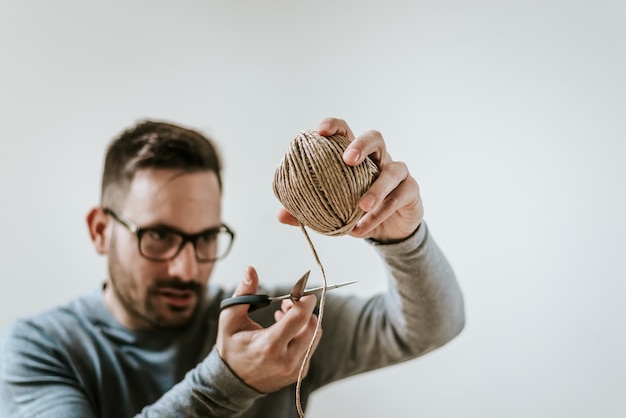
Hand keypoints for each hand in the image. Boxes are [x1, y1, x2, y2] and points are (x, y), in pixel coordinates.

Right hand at [216, 267, 320, 392]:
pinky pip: (310, 347)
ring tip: (285, 315)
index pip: (300, 318)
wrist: (231, 383)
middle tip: (288, 303)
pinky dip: (303, 335)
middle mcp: (286, 360)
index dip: (305, 301)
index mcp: (269, 346)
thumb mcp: (230, 319)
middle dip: (304, 309)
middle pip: (312, 326)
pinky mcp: (299, 373)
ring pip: (314, 336)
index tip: (304, 292)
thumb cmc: (231, 347)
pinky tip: (286, 331)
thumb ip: (243, 293)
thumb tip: (251, 270)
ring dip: (305, 321)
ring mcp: (295, 369)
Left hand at [278, 117, 423, 241]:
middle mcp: (379, 158)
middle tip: (347, 160)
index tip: (319, 132)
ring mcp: (398, 172)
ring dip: (376, 188)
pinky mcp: (412, 191)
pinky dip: (380, 214)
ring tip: (361, 205)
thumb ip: (308, 212)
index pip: (346, 132)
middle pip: (375, 138)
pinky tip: (362, 227)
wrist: (390, 233)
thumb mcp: (333, 212)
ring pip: (392, 171)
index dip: (334, 126)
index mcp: (358, 157)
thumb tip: (281, 215)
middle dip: (361, 145)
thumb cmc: (358, 213)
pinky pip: (397, 199)